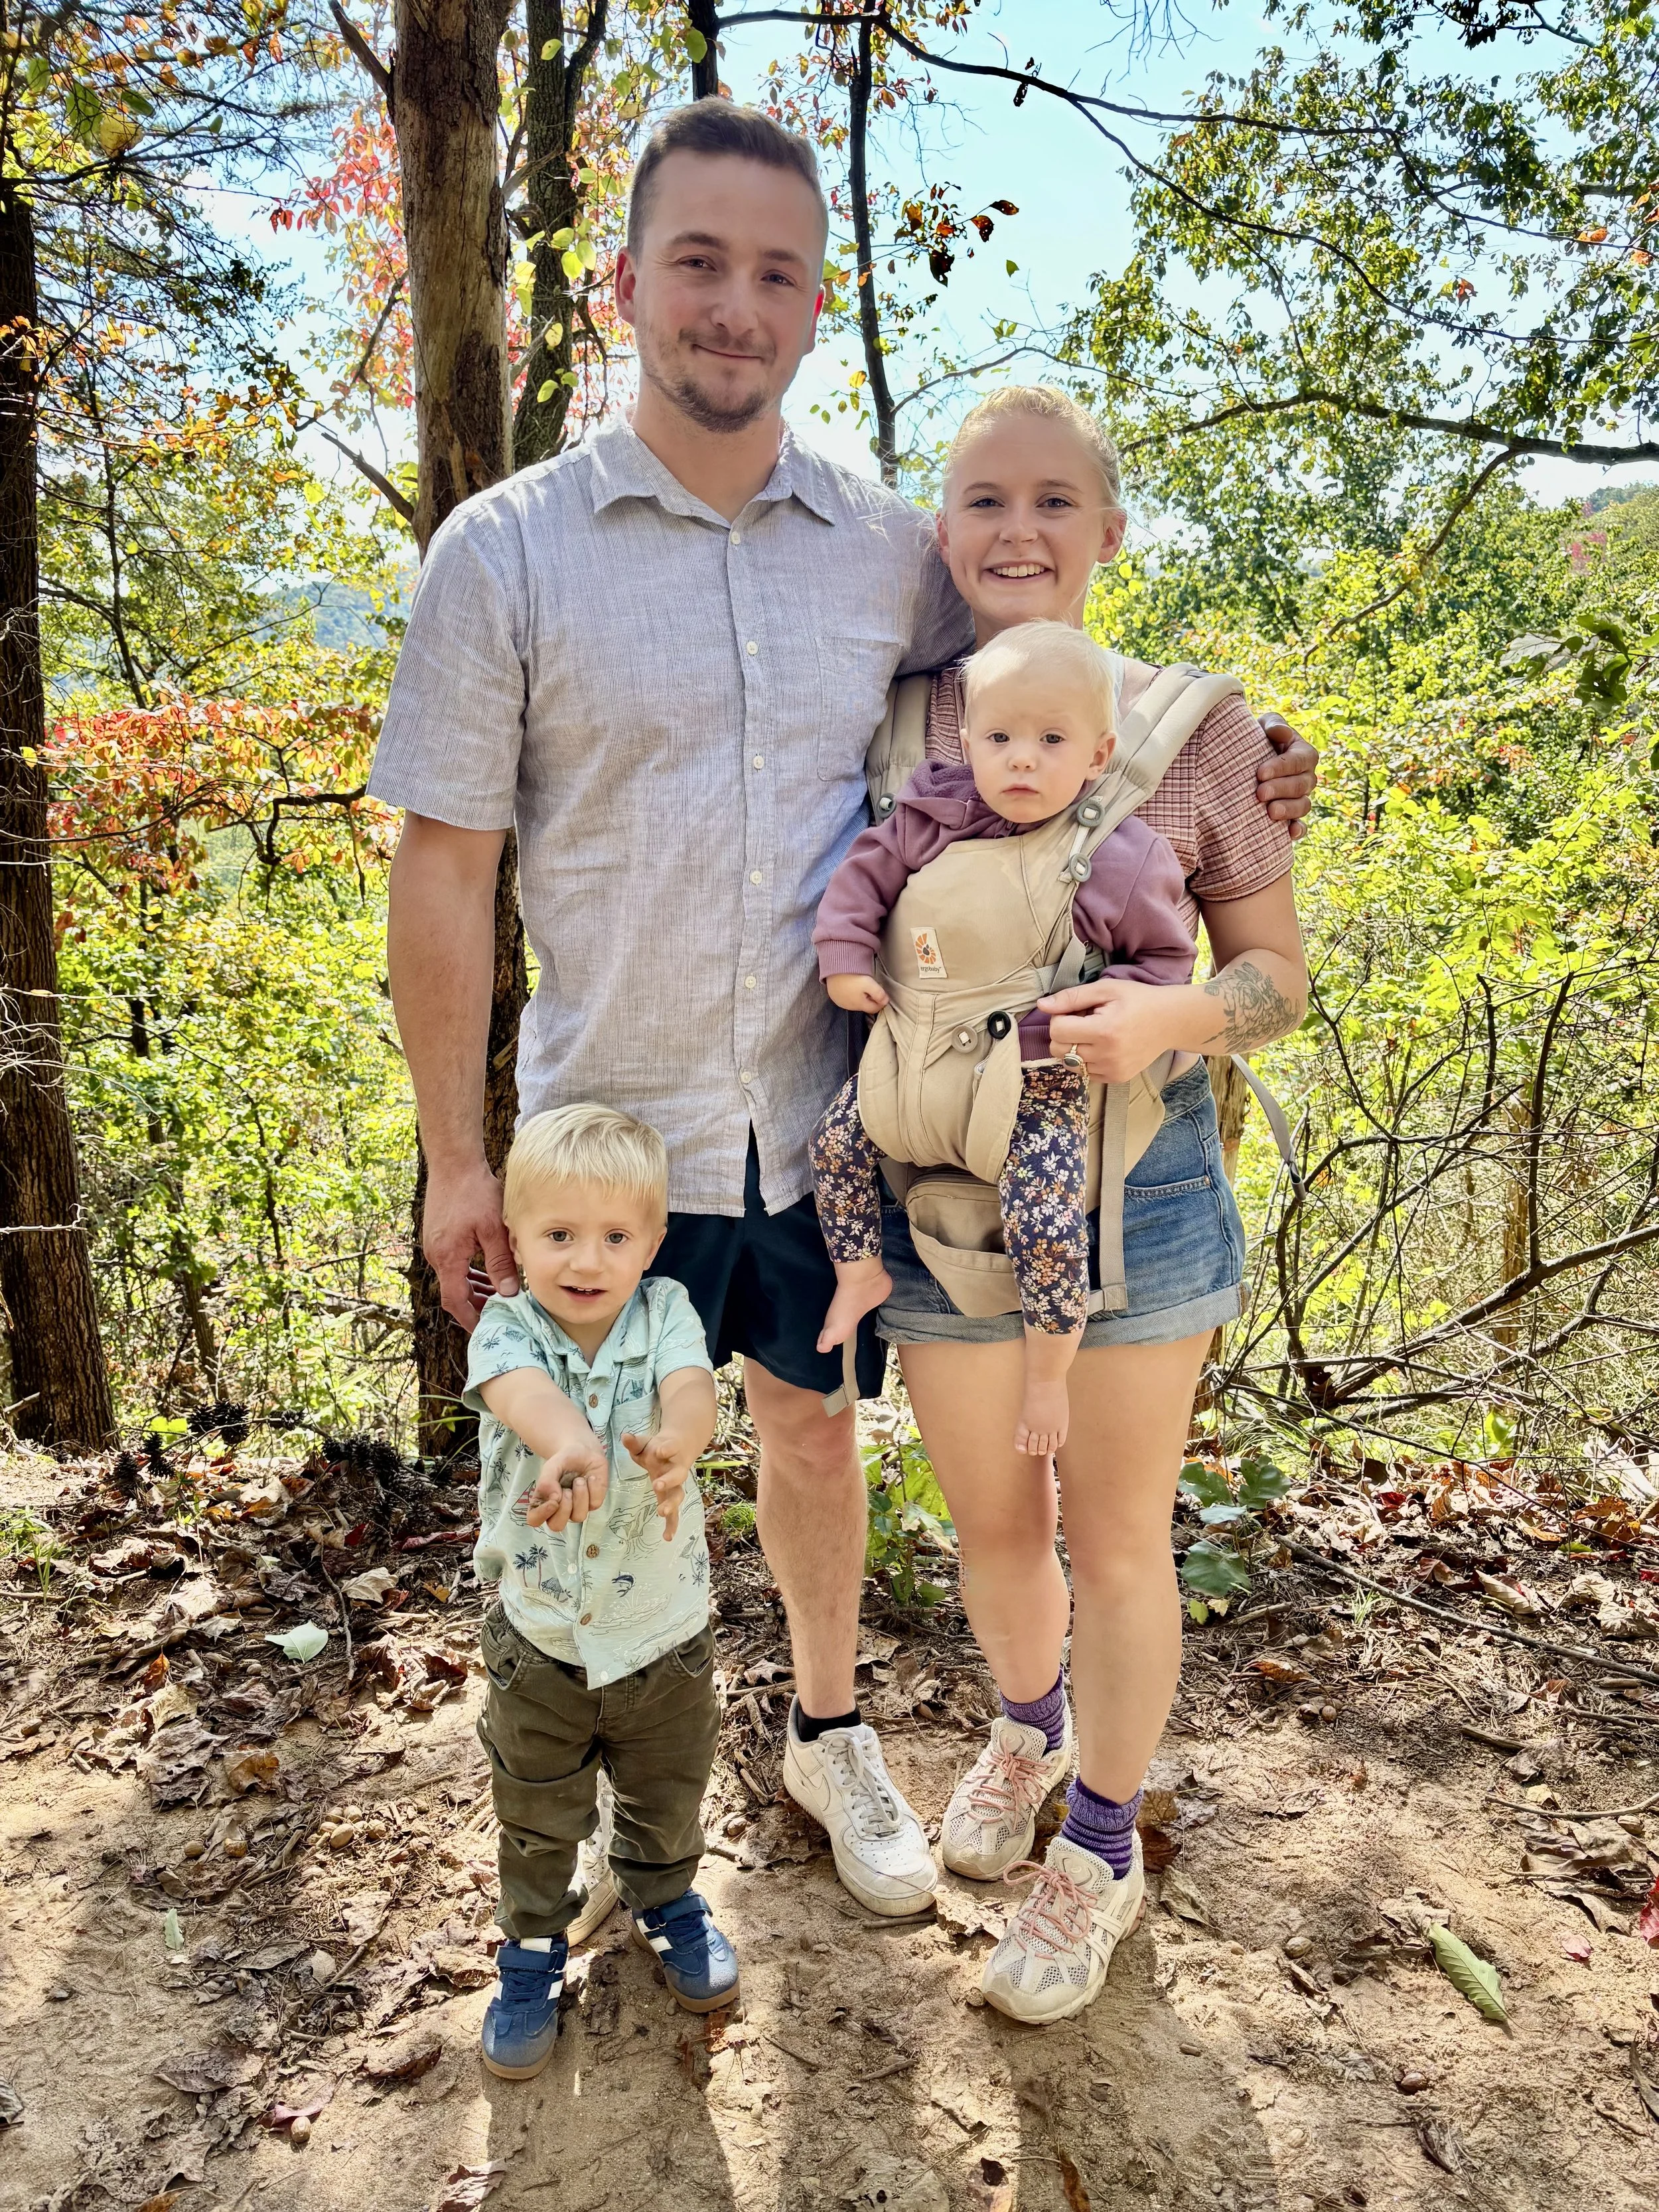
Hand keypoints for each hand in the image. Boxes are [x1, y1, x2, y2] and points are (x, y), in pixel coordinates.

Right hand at [420, 1157, 518, 1331]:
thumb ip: (501, 1263)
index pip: (455, 1301)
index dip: (470, 1319)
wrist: (453, 1162)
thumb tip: (510, 1293)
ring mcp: (436, 1245)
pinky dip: (469, 1272)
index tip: (487, 1329)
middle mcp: (436, 1255)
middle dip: (475, 1306)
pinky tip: (487, 1270)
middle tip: (499, 1314)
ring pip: (454, 1277)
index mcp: (447, 1258)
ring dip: (473, 1288)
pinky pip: (453, 1263)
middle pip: (453, 1292)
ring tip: (498, 1295)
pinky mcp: (439, 1235)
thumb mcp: (493, 1229)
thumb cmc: (474, 1191)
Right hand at [524, 1436, 610, 1529]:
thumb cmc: (564, 1461)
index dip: (542, 1514)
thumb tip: (554, 1499)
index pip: (535, 1520)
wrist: (584, 1451)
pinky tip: (590, 1478)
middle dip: (564, 1508)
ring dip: (579, 1496)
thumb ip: (547, 1482)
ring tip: (579, 1480)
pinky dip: (593, 1488)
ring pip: (578, 1517)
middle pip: (557, 1526)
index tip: (553, 1500)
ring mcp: (577, 1508)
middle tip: (567, 1490)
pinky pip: (594, 1504)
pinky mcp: (593, 1503)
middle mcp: (559, 1509)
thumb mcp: (551, 1466)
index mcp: (543, 1502)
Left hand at [622, 1428, 696, 1541]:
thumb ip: (635, 1442)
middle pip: (678, 1476)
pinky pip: (675, 1513)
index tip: (660, 1450)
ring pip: (678, 1494)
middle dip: (669, 1481)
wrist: (679, 1449)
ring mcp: (676, 1484)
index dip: (667, 1449)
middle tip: (657, 1486)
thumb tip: (624, 1436)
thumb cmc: (657, 1447)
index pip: (670, 1448)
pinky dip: (672, 1525)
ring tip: (662, 1513)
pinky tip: (667, 1537)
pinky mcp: (672, 1497)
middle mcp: (676, 1468)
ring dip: (671, 1504)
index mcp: (670, 1451)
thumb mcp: (645, 1443)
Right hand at [826, 973, 888, 1014]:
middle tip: (871, 987)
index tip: (882, 993)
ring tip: (860, 985)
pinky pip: (845, 998)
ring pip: (855, 1002)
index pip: (874, 1009)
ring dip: (860, 997)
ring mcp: (840, 1002)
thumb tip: (886, 1002)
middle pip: (864, 1006)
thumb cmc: (852, 976)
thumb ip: (879, 994)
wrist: (833, 968)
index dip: (881, 1002)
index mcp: (859, 1005)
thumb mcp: (869, 984)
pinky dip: (850, 994)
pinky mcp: (834, 996)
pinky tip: (850, 985)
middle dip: (870, 999)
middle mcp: (849, 1006)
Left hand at [1039, 976, 1186, 1084]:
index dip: (1060, 1017)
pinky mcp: (1116, 1078)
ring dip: (1073, 1048)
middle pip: (1058, 1050)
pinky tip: (1101, 1046)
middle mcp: (1107, 1055)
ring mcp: (1112, 1070)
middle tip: (1083, 1021)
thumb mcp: (1106, 989)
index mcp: (1104, 1030)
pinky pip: (1084, 1073)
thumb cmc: (1138, 1000)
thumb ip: (1071, 997)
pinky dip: (1085, 1060)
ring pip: (1069, 1064)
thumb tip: (1041, 1005)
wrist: (1170, 1021)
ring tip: (1093, 1034)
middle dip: (1063, 1034)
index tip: (1074, 1010)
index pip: (1057, 1030)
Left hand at [1257, 715, 1318, 841]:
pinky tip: (1290, 834)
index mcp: (1304, 754)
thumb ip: (1274, 724)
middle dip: (1281, 789)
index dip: (1281, 767)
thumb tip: (1281, 732)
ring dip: (1288, 810)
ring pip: (1303, 806)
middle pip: (1301, 785)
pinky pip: (1301, 826)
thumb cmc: (1259, 738)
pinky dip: (1298, 831)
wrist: (1247, 759)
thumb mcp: (1265, 725)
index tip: (1260, 773)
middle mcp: (1307, 777)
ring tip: (1270, 812)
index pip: (1299, 761)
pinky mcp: (1292, 816)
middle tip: (1260, 793)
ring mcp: (1301, 798)